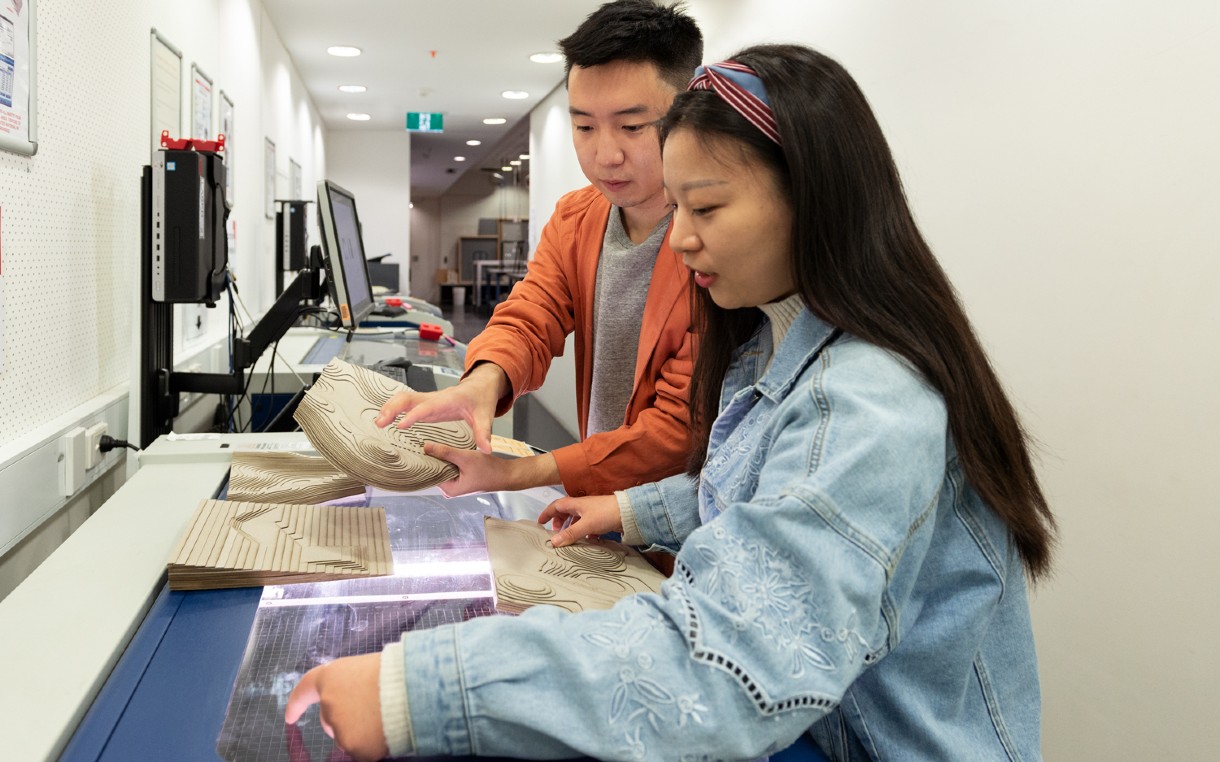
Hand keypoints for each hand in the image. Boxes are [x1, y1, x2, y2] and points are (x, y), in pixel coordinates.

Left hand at [284, 653, 387, 761]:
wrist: (414, 689)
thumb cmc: (397, 672)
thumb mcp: (368, 669)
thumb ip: (351, 685)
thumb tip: (352, 701)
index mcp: (331, 678)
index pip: (305, 690)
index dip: (296, 704)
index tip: (289, 717)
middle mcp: (329, 704)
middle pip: (328, 719)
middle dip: (342, 719)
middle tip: (370, 709)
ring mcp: (340, 729)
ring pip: (347, 736)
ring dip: (361, 730)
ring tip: (386, 715)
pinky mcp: (354, 748)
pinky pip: (362, 749)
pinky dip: (373, 744)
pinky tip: (387, 730)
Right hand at [374, 364, 507, 452]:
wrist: (479, 386)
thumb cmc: (481, 399)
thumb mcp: (485, 416)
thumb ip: (483, 433)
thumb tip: (486, 450)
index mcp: (447, 400)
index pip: (427, 407)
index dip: (414, 415)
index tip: (401, 425)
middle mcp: (434, 398)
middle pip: (408, 398)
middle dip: (392, 408)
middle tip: (380, 424)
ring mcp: (427, 400)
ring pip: (403, 399)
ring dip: (389, 408)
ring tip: (378, 423)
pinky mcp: (424, 404)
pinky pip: (405, 403)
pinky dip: (393, 408)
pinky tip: (385, 419)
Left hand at [424, 443, 559, 496]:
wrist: (508, 474)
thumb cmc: (490, 470)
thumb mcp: (465, 458)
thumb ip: (445, 452)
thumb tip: (426, 447)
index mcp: (449, 490)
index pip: (430, 473)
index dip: (425, 459)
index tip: (417, 447)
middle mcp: (450, 489)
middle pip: (435, 469)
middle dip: (433, 457)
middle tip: (424, 441)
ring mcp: (456, 483)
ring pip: (443, 466)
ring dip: (442, 455)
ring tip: (434, 442)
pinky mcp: (461, 477)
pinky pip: (451, 465)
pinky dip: (450, 457)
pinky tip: (447, 447)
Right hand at [538, 494, 622, 547]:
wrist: (628, 512)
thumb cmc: (607, 513)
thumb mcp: (586, 525)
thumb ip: (570, 534)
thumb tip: (554, 541)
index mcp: (576, 503)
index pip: (556, 506)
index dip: (547, 513)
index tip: (540, 522)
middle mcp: (583, 506)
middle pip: (566, 511)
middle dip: (559, 521)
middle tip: (556, 532)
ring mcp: (592, 512)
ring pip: (577, 518)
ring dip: (572, 527)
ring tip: (570, 537)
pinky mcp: (600, 518)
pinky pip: (588, 524)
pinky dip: (585, 531)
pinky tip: (587, 539)